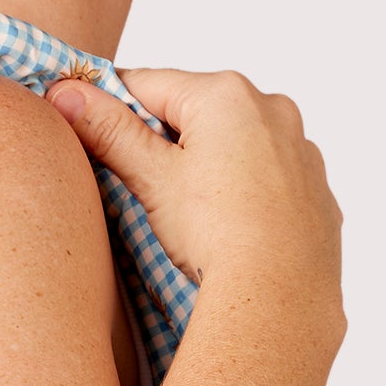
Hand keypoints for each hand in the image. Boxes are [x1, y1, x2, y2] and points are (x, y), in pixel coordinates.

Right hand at [45, 67, 342, 323]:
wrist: (280, 300)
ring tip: (193, 218)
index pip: (150, 85)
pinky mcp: (319, 195)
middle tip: (145, 189)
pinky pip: (273, 184)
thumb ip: (110, 133)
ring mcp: (302, 152)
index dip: (114, 108)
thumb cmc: (217, 236)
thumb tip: (67, 95)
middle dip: (168, 144)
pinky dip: (251, 198)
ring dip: (212, 168)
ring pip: (240, 148)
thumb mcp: (152, 180)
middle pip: (199, 116)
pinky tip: (234, 232)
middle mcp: (273, 110)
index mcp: (226, 95)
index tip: (93, 130)